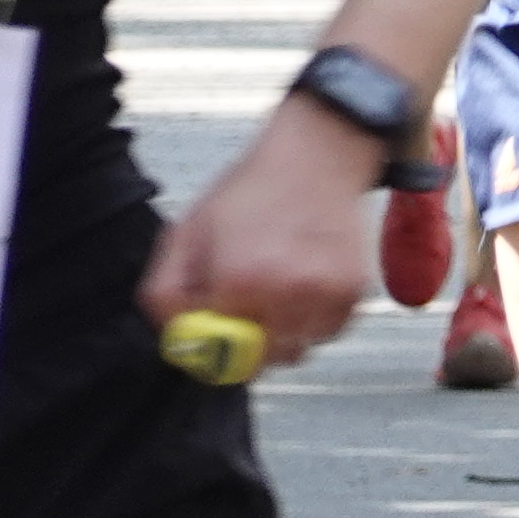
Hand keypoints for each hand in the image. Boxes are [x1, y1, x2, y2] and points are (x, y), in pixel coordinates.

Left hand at [138, 109, 384, 368]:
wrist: (316, 155)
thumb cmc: (249, 192)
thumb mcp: (187, 233)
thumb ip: (166, 294)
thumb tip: (179, 343)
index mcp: (236, 281)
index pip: (216, 353)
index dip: (213, 341)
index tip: (217, 326)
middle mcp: (284, 293)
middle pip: (260, 362)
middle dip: (249, 342)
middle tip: (248, 307)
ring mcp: (324, 294)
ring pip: (297, 350)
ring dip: (284, 332)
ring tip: (279, 287)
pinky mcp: (352, 291)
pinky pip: (328, 332)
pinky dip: (315, 319)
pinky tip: (306, 281)